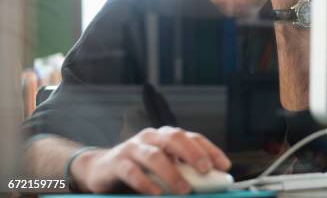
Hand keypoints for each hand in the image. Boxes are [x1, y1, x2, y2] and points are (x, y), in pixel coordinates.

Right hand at [70, 126, 230, 194]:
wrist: (101, 168)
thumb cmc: (140, 168)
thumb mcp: (164, 167)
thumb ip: (183, 170)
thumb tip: (210, 183)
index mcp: (167, 136)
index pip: (192, 137)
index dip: (210, 150)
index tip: (224, 165)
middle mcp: (151, 138)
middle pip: (175, 138)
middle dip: (193, 153)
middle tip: (205, 170)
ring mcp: (133, 148)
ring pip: (155, 155)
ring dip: (172, 173)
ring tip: (184, 189)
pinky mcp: (117, 162)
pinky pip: (132, 171)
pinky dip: (146, 183)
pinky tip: (156, 193)